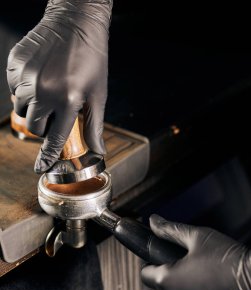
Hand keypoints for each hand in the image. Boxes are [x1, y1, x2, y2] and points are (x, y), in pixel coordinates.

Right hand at [7, 0, 111, 172]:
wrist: (75, 22)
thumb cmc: (92, 59)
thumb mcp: (98, 94)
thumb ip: (95, 126)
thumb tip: (99, 151)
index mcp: (68, 100)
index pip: (54, 138)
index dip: (47, 156)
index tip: (40, 167)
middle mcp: (44, 91)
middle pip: (35, 127)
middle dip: (45, 127)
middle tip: (56, 113)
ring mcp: (26, 77)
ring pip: (22, 109)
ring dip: (34, 109)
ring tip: (48, 93)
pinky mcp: (15, 64)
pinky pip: (14, 89)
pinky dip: (24, 90)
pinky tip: (39, 78)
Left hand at [141, 214, 250, 289]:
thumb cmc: (227, 257)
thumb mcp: (197, 236)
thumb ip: (170, 230)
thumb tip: (153, 221)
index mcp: (166, 282)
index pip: (145, 274)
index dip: (153, 264)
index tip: (164, 259)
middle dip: (172, 279)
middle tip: (191, 266)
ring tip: (206, 279)